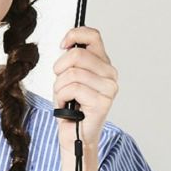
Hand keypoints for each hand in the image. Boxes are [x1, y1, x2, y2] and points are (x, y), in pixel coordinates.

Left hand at [52, 26, 117, 151]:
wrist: (74, 136)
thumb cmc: (71, 107)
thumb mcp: (68, 76)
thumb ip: (72, 59)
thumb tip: (67, 43)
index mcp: (103, 64)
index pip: (93, 35)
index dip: (74, 35)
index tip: (63, 45)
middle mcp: (110, 74)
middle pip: (78, 54)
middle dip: (60, 68)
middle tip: (60, 82)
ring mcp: (109, 88)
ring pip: (72, 73)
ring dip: (59, 87)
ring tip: (64, 98)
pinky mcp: (102, 102)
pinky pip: (72, 88)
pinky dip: (61, 98)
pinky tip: (66, 107)